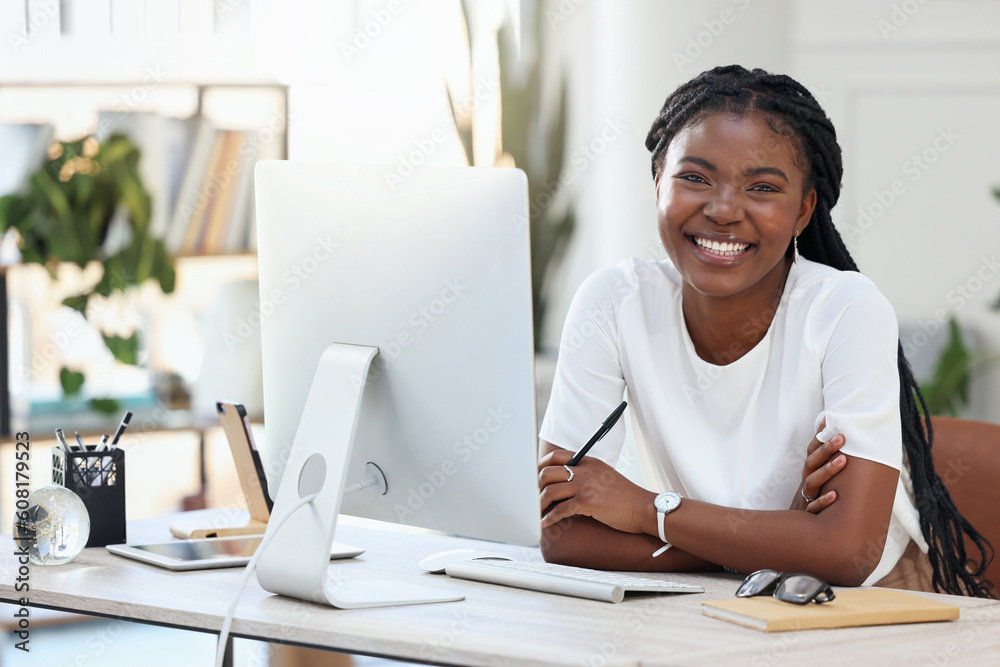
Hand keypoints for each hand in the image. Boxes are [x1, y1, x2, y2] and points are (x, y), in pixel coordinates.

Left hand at [538, 449, 654, 533]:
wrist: (644, 508)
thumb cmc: (626, 497)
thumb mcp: (605, 476)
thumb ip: (588, 475)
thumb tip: (567, 483)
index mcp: (588, 462)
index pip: (557, 456)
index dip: (541, 466)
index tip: (535, 477)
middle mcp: (584, 470)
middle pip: (548, 472)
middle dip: (536, 486)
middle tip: (532, 497)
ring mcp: (585, 485)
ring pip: (550, 491)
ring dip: (539, 503)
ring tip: (536, 512)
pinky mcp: (587, 502)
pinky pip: (560, 510)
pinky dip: (550, 518)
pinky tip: (545, 523)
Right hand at [790, 421, 845, 512]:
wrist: (798, 529)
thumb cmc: (815, 501)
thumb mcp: (820, 482)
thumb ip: (829, 465)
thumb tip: (849, 446)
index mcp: (810, 472)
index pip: (812, 451)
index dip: (819, 436)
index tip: (830, 421)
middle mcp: (807, 481)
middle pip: (812, 462)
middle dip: (826, 449)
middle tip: (841, 437)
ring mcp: (807, 496)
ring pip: (813, 481)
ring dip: (827, 470)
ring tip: (843, 460)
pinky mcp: (809, 513)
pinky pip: (814, 506)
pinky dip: (823, 501)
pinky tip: (834, 496)